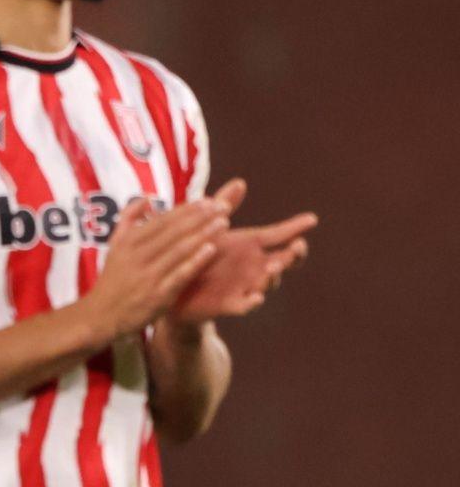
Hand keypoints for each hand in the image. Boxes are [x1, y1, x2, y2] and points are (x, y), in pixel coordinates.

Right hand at [81, 192, 228, 340]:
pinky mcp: (157, 295)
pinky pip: (179, 274)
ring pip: (178, 249)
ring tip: (223, 222)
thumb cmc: (113, 279)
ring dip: (202, 234)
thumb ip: (128, 219)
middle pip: (173, 231)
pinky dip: (195, 261)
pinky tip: (212, 250)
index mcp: (128, 241)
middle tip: (222, 206)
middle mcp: (137, 255)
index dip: (186, 209)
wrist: (100, 315)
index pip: (162, 220)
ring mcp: (147, 275)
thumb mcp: (114, 245)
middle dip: (200, 217)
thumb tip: (147, 197)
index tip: (207, 200)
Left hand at [171, 179, 315, 321]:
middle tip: (297, 246)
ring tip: (273, 268)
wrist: (175, 288)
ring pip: (267, 282)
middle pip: (283, 260)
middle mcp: (254, 266)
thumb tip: (240, 181)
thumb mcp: (210, 228)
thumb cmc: (198, 253)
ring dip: (273, 276)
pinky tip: (256, 298)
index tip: (311, 219)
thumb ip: (224, 206)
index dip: (295, 227)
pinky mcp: (229, 303)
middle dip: (294, 254)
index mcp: (250, 246)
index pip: (278, 235)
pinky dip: (251, 302)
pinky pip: (244, 305)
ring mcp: (245, 285)